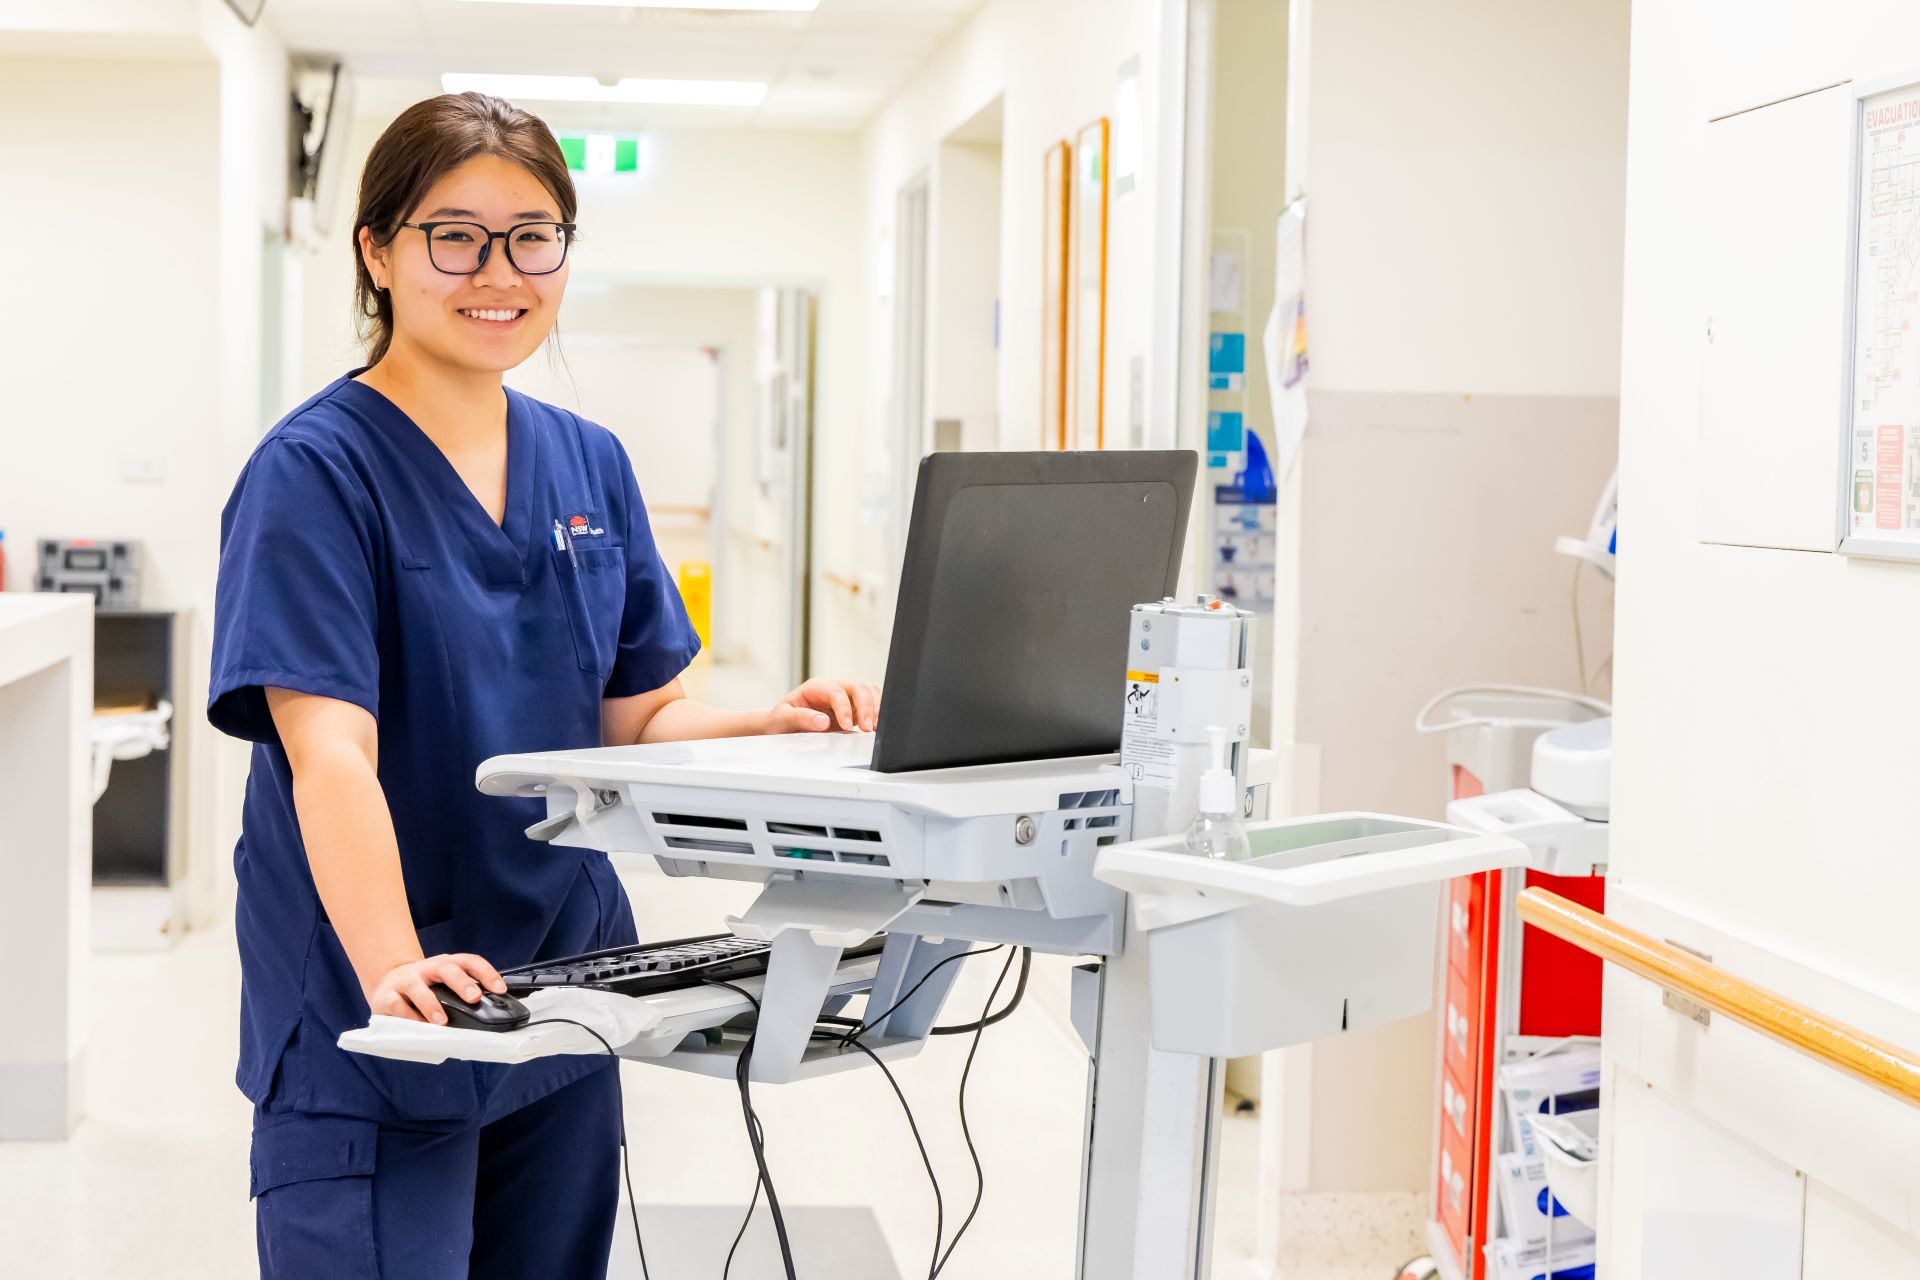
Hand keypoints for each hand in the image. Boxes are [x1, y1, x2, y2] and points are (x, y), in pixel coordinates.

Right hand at [365, 954, 506, 1024]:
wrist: (388, 983)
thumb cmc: (425, 988)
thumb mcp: (445, 986)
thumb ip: (463, 995)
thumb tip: (490, 1012)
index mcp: (447, 964)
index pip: (470, 962)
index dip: (486, 973)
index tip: (500, 989)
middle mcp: (427, 968)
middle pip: (446, 968)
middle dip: (461, 982)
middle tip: (474, 997)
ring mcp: (406, 980)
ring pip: (418, 988)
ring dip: (431, 1004)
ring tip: (442, 1021)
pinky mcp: (386, 996)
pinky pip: (397, 1005)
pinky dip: (409, 1017)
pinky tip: (418, 1027)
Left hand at [764, 677, 881, 733]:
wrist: (781, 725)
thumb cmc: (780, 720)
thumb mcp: (782, 719)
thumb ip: (800, 718)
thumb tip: (822, 721)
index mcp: (815, 687)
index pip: (836, 691)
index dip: (844, 708)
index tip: (847, 726)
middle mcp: (832, 688)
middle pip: (857, 687)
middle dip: (866, 707)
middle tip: (868, 728)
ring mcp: (844, 697)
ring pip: (868, 692)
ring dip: (875, 708)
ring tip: (874, 728)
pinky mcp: (851, 708)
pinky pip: (870, 703)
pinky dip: (876, 712)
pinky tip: (875, 727)